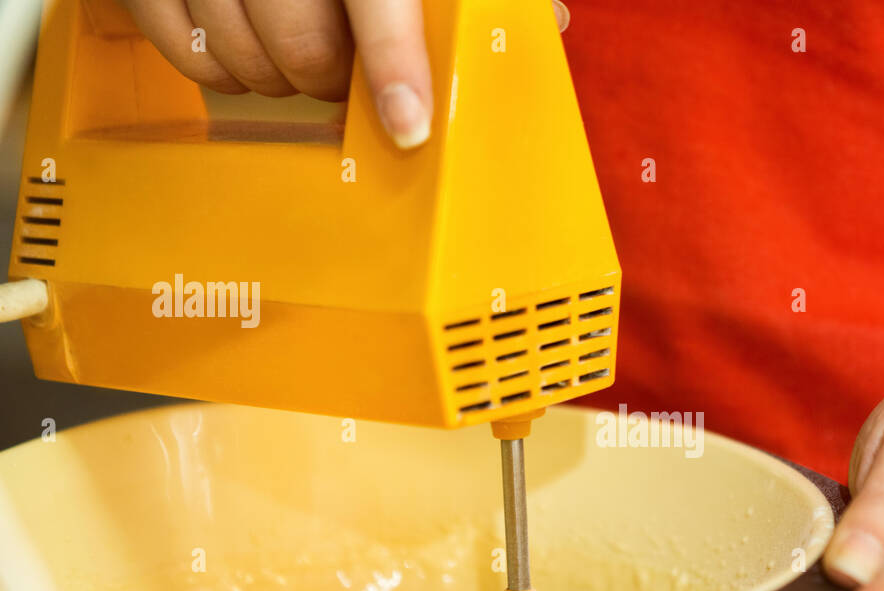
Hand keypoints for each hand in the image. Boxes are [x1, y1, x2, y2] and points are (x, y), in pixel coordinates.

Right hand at [118, 1, 569, 149]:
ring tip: (299, 58)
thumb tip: (546, 23)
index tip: (409, 127)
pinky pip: (179, 49)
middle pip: (302, 45)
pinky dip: (217, 69)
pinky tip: (245, 51)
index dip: (395, 67)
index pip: (377, 0)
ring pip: (238, 56)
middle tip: (346, 79)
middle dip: (333, 82)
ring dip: (277, 80)